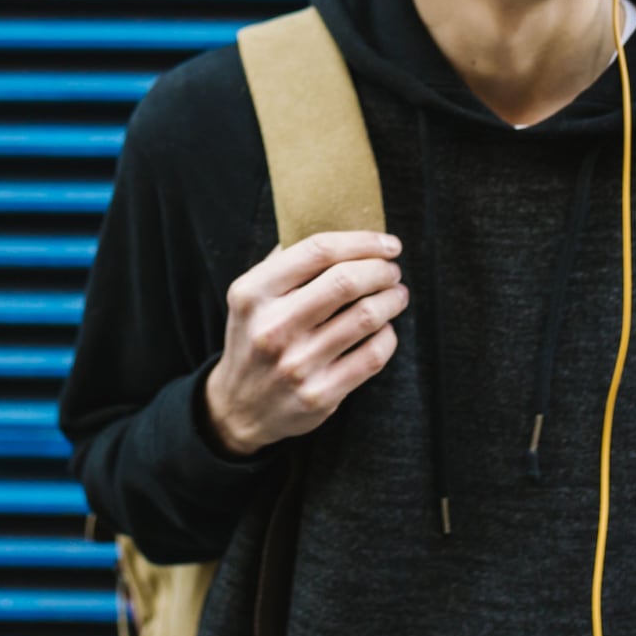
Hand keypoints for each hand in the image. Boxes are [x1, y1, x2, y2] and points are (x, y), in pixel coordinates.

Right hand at [204, 231, 407, 455]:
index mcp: (253, 293)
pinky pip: (373, 355)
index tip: (388, 244)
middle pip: (346, 281)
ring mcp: (296, 365)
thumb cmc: (256, 337)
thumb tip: (343, 227)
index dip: (363, 241)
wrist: (238, 408)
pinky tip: (384, 328)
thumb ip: (287, 261)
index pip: (318, 250)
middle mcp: (272, 328)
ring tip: (396, 294)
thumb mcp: (252, 296)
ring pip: (366, 317)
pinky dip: (388, 335)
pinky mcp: (320, 395)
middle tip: (392, 270)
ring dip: (392, 299)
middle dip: (382, 269)